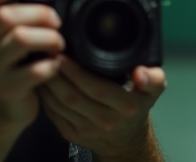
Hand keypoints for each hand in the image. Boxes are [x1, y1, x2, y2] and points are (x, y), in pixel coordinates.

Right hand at [0, 0, 64, 130]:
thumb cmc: (8, 65)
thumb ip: (14, 14)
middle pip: (6, 15)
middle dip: (40, 13)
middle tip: (56, 21)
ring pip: (21, 39)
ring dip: (49, 37)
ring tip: (58, 44)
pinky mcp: (7, 89)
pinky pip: (36, 70)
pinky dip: (53, 64)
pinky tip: (56, 64)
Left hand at [38, 57, 165, 159]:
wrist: (125, 141)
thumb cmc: (136, 108)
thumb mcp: (154, 91)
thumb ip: (154, 78)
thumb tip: (141, 72)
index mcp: (126, 106)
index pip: (97, 88)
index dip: (77, 73)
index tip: (64, 55)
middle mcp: (105, 120)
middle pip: (74, 96)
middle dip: (57, 75)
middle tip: (47, 54)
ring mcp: (86, 129)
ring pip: (60, 105)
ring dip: (48, 84)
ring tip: (41, 63)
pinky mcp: (71, 133)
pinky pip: (53, 113)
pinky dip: (45, 96)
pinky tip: (42, 81)